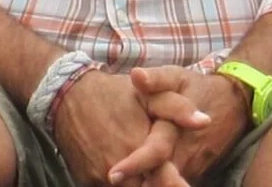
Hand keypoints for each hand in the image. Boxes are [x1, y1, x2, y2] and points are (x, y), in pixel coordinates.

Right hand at [50, 68, 210, 186]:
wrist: (66, 94)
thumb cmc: (113, 94)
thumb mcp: (148, 94)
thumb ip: (178, 108)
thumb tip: (206, 122)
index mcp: (142, 149)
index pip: (168, 180)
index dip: (176, 183)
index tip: (184, 182)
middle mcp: (121, 171)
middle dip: (159, 183)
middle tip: (169, 176)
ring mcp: (101, 178)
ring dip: (140, 183)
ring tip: (145, 173)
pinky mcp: (87, 180)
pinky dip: (123, 182)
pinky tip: (130, 175)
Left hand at [108, 67, 250, 185]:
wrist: (234, 103)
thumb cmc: (198, 87)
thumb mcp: (177, 76)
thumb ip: (156, 79)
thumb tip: (136, 75)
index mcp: (175, 130)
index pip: (155, 153)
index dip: (134, 164)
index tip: (114, 174)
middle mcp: (184, 154)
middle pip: (160, 177)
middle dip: (138, 181)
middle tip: (112, 180)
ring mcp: (191, 166)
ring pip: (166, 182)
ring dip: (146, 183)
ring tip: (119, 182)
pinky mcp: (195, 172)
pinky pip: (173, 180)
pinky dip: (157, 181)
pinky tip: (142, 179)